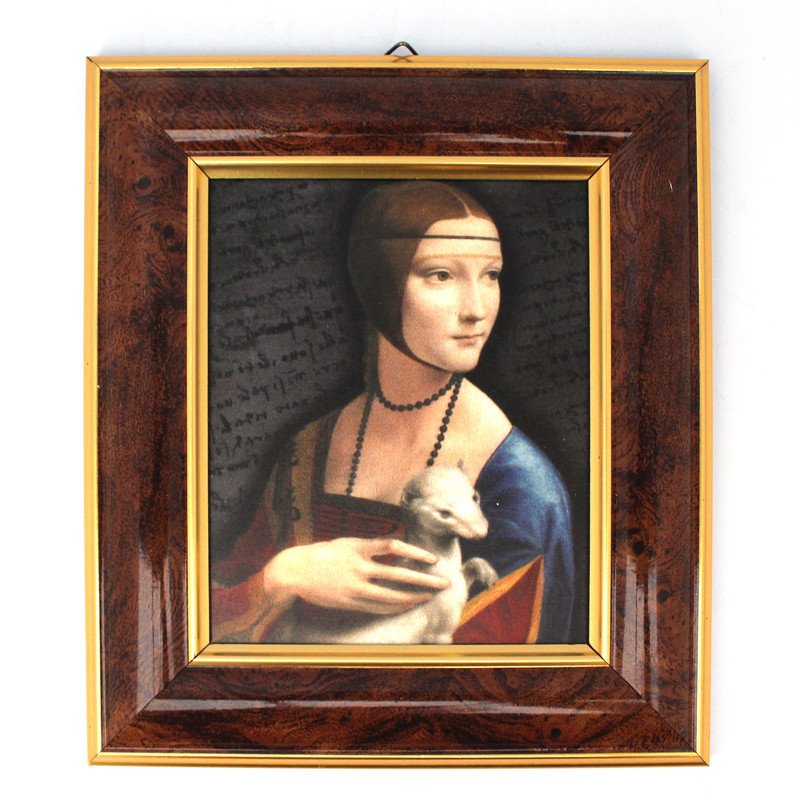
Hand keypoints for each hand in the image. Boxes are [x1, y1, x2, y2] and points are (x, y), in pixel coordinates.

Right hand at [262, 538, 449, 613]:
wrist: (294, 571)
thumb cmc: (323, 554)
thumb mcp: (346, 543)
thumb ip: (370, 545)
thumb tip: (397, 542)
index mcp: (358, 546)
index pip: (394, 546)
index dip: (415, 552)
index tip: (432, 558)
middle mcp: (358, 566)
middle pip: (399, 574)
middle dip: (424, 579)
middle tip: (443, 583)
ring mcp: (354, 586)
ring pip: (390, 596)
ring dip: (412, 597)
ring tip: (427, 596)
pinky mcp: (349, 602)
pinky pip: (377, 607)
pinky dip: (394, 607)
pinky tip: (406, 606)